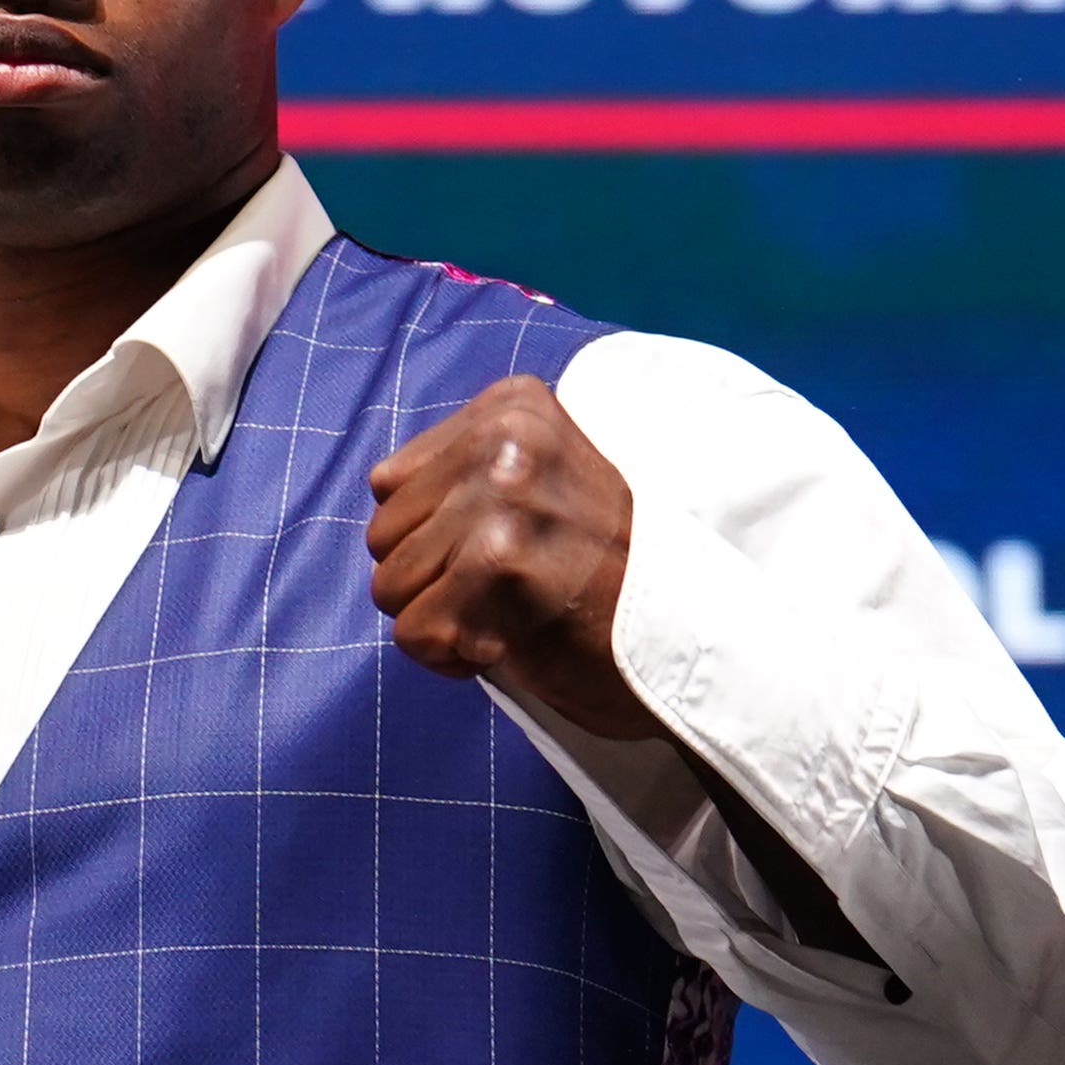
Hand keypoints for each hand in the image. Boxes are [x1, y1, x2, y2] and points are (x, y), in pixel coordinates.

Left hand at [368, 372, 650, 741]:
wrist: (683, 634)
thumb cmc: (599, 568)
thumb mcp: (539, 481)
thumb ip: (464, 471)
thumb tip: (381, 488)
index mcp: (512, 409)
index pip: (389, 484)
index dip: (430, 536)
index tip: (500, 551)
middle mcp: (505, 442)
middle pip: (381, 535)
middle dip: (430, 580)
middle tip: (506, 590)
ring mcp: (504, 499)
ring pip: (389, 586)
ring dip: (442, 619)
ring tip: (510, 611)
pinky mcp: (502, 562)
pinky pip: (414, 633)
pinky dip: (453, 656)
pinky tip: (509, 641)